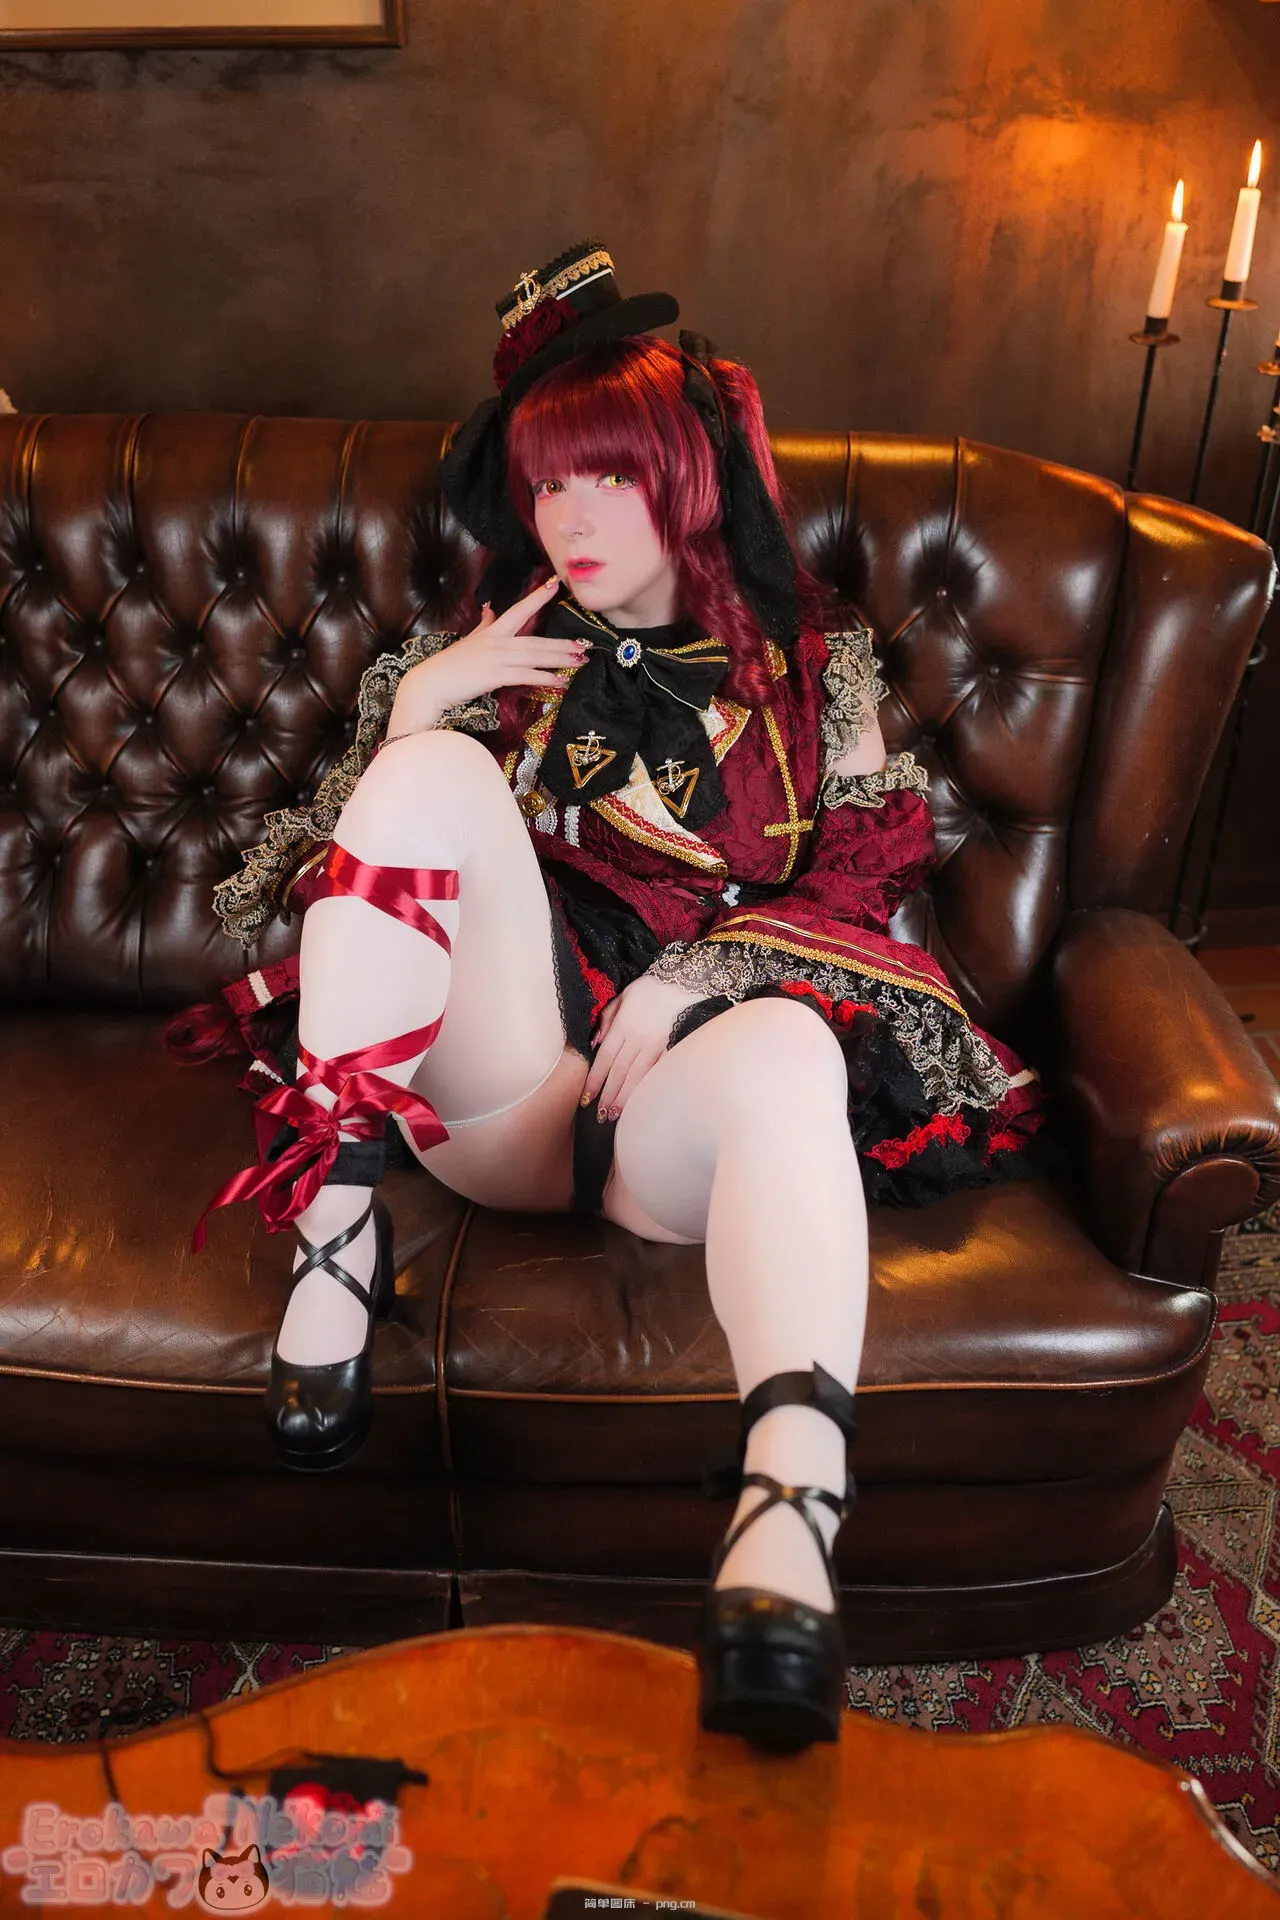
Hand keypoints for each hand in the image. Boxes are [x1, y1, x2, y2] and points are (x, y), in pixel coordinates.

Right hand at [388, 575, 588, 736]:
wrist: (431, 684)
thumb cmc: (450, 666)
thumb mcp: (469, 639)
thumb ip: (483, 624)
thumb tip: (489, 609)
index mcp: (492, 631)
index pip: (519, 610)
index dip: (537, 597)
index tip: (556, 584)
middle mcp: (497, 641)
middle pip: (535, 639)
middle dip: (562, 642)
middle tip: (585, 644)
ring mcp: (496, 657)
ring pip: (535, 656)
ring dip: (560, 658)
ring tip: (580, 660)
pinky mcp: (494, 675)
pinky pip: (526, 675)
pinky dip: (545, 678)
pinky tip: (561, 680)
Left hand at [580, 974, 709, 1120]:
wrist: (681, 983)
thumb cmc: (648, 989)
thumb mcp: (621, 997)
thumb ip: (606, 1019)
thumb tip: (594, 1044)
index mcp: (622, 1026)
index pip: (604, 1059)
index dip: (594, 1080)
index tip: (586, 1096)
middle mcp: (636, 1039)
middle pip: (618, 1072)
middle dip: (607, 1095)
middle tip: (600, 1115)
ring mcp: (654, 1045)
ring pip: (635, 1076)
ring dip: (624, 1097)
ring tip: (615, 1114)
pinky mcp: (669, 1048)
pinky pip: (654, 1071)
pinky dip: (645, 1087)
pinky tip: (639, 1100)